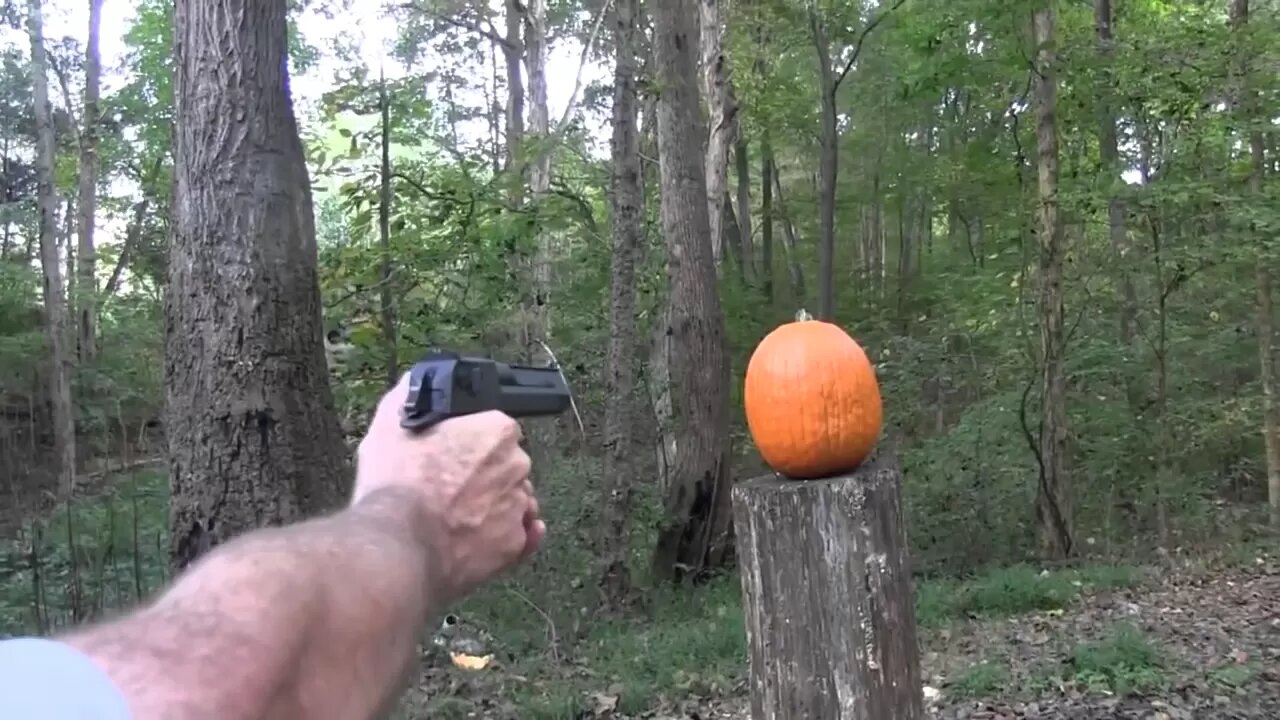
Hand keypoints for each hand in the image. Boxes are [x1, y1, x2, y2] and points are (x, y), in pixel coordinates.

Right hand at [351, 373, 545, 603]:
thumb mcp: (390, 426)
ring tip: (456, 519)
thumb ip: (409, 397)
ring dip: (493, 508)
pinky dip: (504, 539)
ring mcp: (518, 507)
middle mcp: (517, 466)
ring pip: (512, 502)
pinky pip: (518, 539)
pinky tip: (481, 539)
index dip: (470, 444)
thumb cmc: (397, 485)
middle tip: (449, 489)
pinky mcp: (514, 546)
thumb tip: (416, 384)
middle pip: (506, 467)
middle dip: (484, 476)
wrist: (398, 546)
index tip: (451, 456)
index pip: (495, 431)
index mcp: (496, 431)